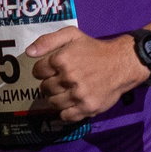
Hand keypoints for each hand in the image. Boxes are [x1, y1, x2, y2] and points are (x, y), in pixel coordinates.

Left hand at [29, 28, 145, 122]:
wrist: (122, 63)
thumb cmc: (95, 49)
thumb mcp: (72, 35)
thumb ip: (48, 40)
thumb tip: (29, 52)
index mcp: (62, 59)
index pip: (38, 71)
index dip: (43, 70)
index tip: (52, 70)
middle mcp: (69, 78)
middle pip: (44, 88)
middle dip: (50, 84)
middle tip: (61, 81)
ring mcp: (78, 94)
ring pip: (53, 103)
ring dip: (57, 98)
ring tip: (67, 91)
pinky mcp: (87, 107)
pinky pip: (65, 116)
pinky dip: (66, 111)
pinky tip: (72, 103)